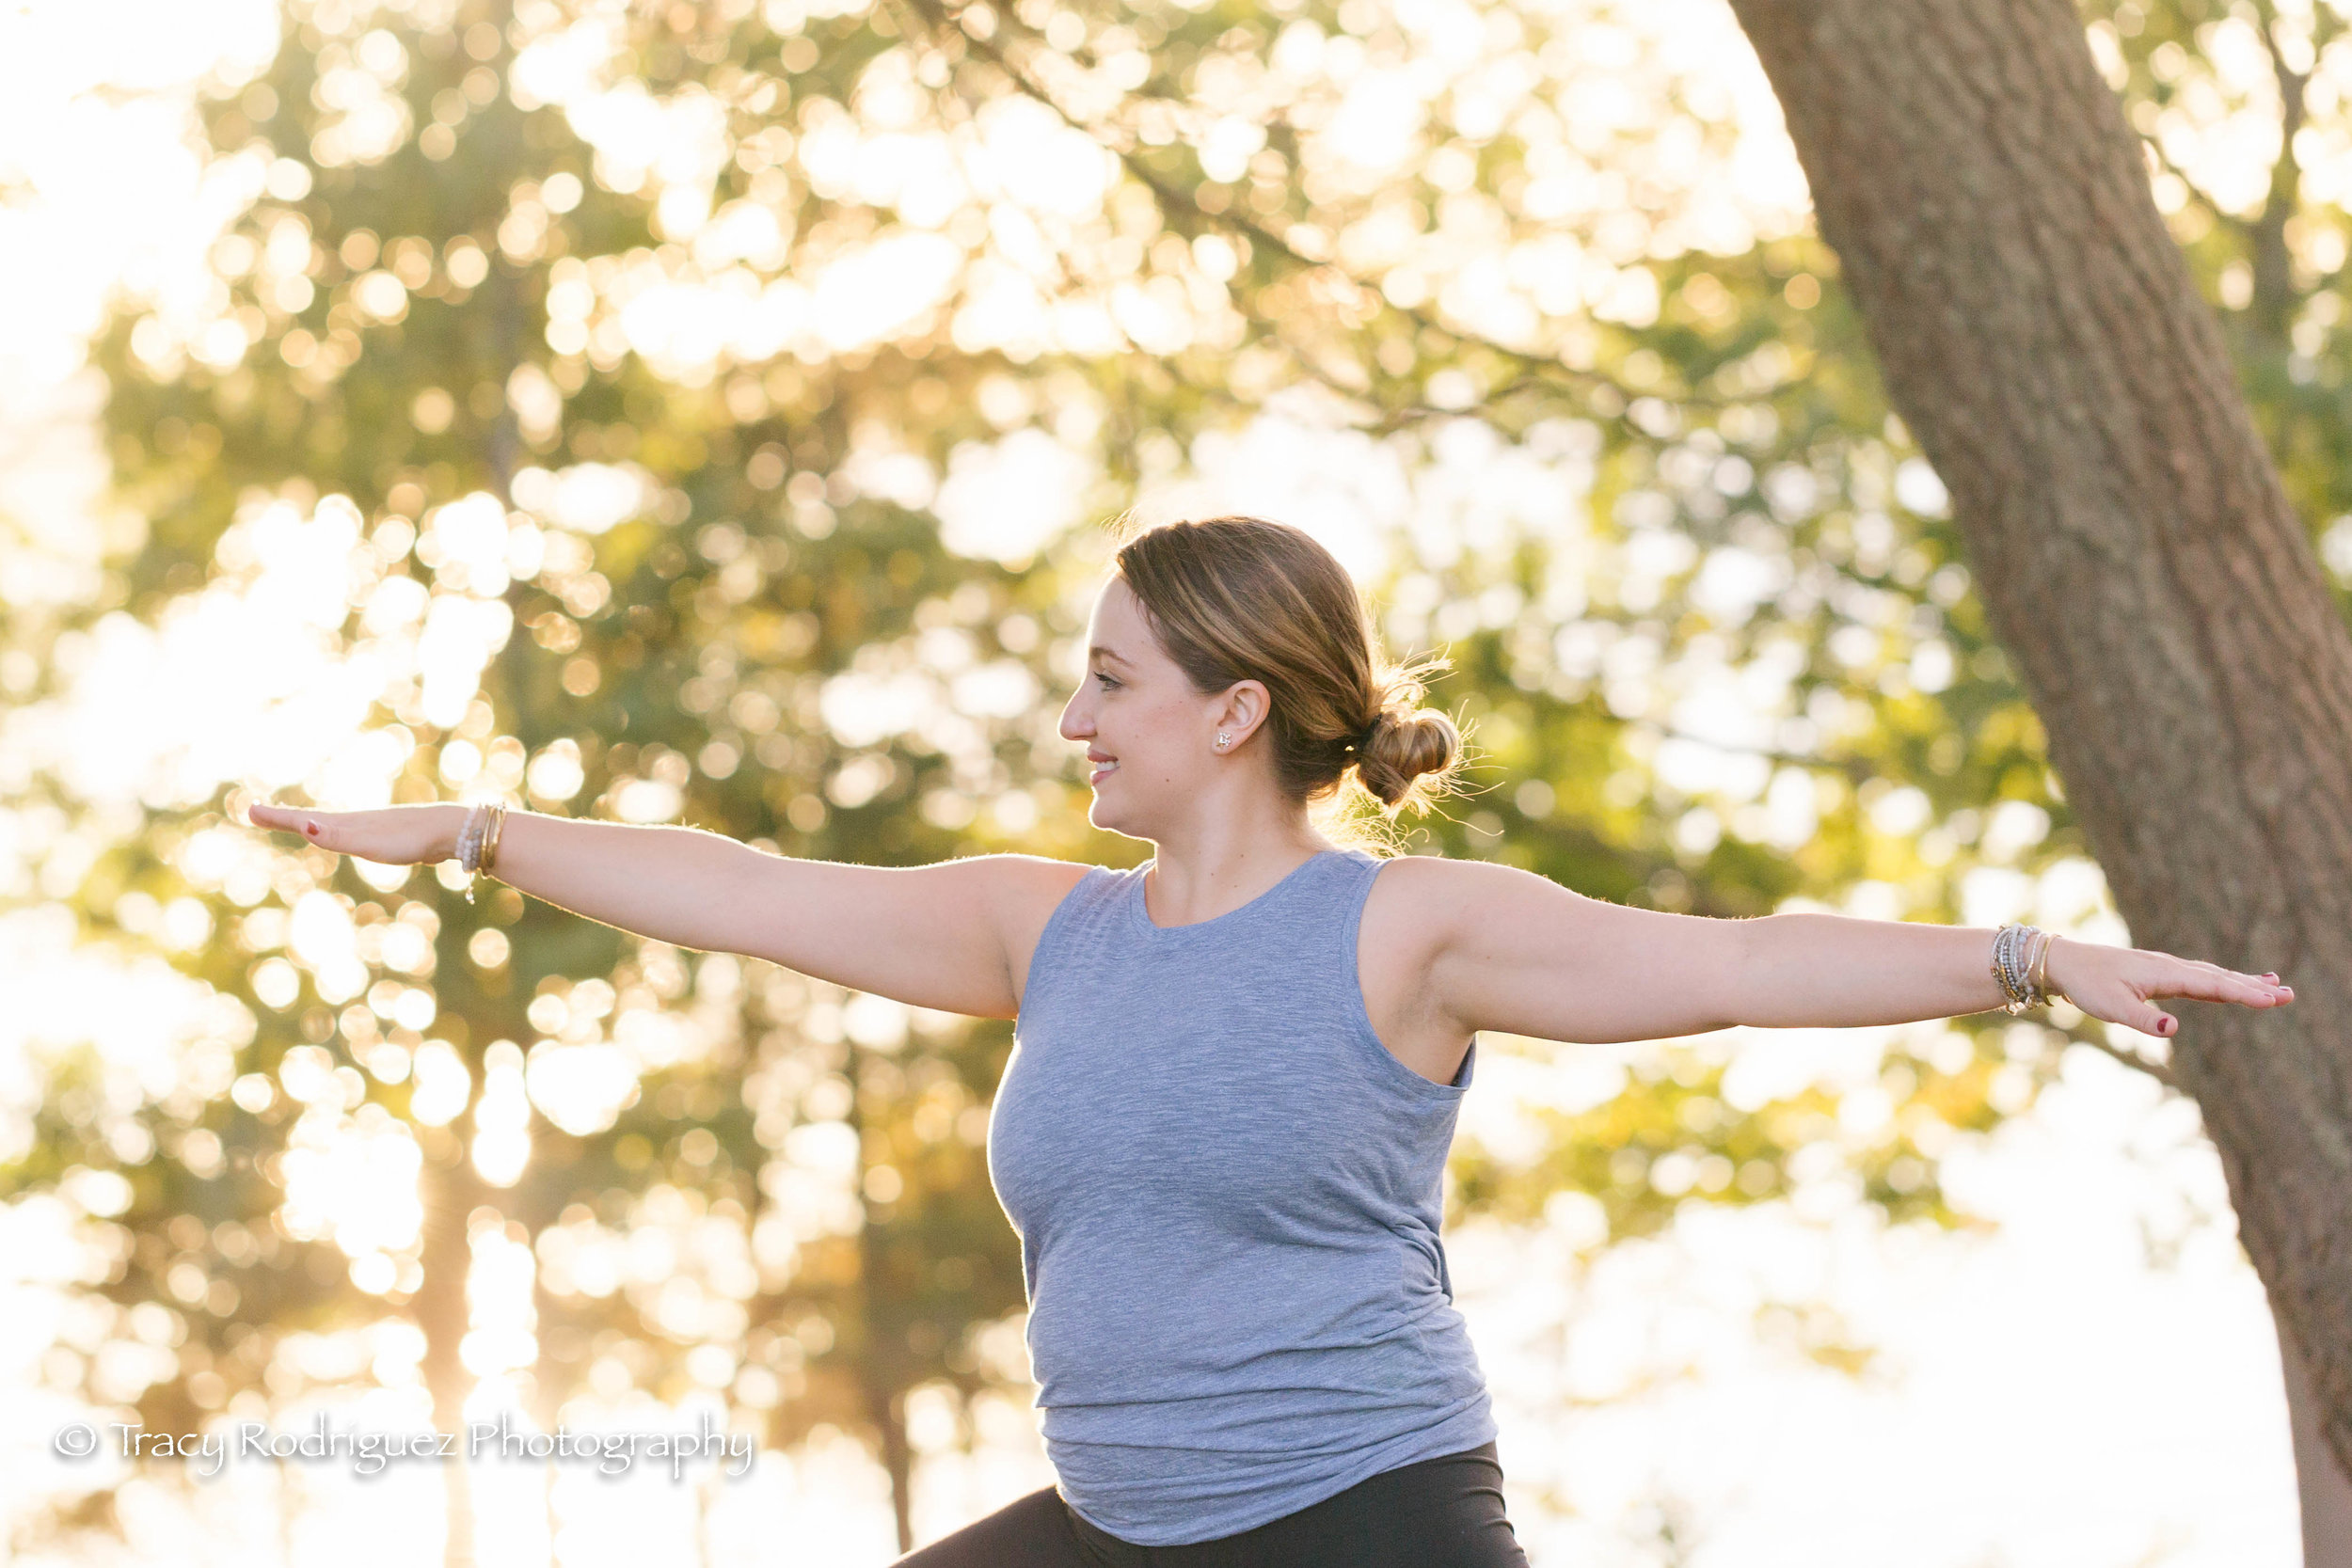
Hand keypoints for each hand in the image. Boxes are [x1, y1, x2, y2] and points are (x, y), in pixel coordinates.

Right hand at [246, 800, 465, 866]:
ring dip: (309, 824)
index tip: (248, 809)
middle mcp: (354, 822)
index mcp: (345, 824)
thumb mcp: (369, 844)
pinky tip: (346, 835)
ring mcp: (371, 828)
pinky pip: (353, 833)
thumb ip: (337, 837)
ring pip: (333, 825)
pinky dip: (336, 832)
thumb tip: (304, 826)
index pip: (301, 820)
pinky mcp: (387, 836)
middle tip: (256, 812)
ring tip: (295, 823)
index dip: (276, 817)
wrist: (452, 832)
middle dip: (284, 818)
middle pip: (312, 820)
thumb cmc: (410, 839)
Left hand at [2045, 935, 2293, 1038]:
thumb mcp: (2112, 1008)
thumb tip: (2175, 1028)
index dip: (2244, 993)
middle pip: (2220, 978)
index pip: (2213, 985)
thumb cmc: (2087, 985)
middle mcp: (2171, 967)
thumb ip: (2144, 1020)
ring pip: (2212, 975)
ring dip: (2242, 981)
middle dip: (2253, 987)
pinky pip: (2198, 976)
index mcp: (2165, 974)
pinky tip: (2230, 983)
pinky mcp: (2159, 972)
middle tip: (2288, 995)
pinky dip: (2221, 979)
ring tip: (2273, 985)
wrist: (2065, 962)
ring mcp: (2166, 968)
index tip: (2272, 1000)